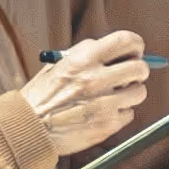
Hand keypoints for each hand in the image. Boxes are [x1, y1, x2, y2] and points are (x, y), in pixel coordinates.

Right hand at [20, 29, 152, 155]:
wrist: (29, 128)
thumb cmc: (42, 96)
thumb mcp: (59, 64)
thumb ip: (86, 54)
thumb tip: (117, 51)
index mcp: (84, 59)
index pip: (126, 40)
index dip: (136, 45)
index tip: (135, 51)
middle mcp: (96, 79)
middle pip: (140, 68)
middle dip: (138, 71)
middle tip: (130, 76)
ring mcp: (104, 103)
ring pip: (139, 92)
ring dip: (130, 94)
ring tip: (113, 97)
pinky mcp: (107, 124)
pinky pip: (128, 113)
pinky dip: (119, 113)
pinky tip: (102, 113)